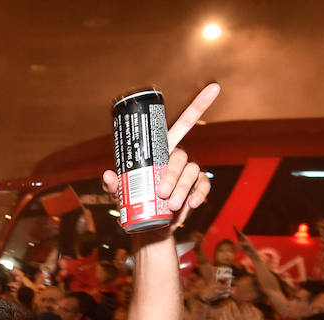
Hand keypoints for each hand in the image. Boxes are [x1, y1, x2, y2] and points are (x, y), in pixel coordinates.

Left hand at [101, 83, 218, 231]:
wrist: (148, 227)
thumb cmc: (133, 203)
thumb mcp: (119, 194)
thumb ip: (112, 184)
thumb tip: (109, 175)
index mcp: (161, 151)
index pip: (182, 125)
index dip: (198, 105)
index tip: (214, 87)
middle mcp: (177, 158)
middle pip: (180, 156)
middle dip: (172, 174)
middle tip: (162, 192)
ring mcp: (189, 173)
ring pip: (191, 172)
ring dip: (183, 188)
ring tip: (172, 205)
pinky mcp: (197, 189)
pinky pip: (203, 187)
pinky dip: (198, 195)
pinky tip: (190, 205)